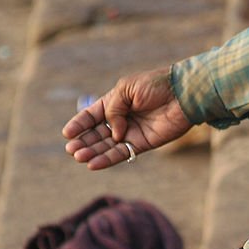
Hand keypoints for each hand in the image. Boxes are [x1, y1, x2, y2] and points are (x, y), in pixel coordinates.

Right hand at [62, 67, 192, 169]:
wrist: (182, 94)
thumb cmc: (155, 85)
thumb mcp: (126, 89)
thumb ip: (113, 110)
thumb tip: (113, 134)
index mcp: (115, 101)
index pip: (92, 115)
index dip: (79, 124)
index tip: (67, 134)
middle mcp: (121, 118)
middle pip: (97, 133)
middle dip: (83, 141)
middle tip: (71, 149)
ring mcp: (131, 132)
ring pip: (107, 145)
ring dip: (92, 152)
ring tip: (78, 157)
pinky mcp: (142, 144)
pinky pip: (122, 154)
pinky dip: (107, 159)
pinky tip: (93, 163)